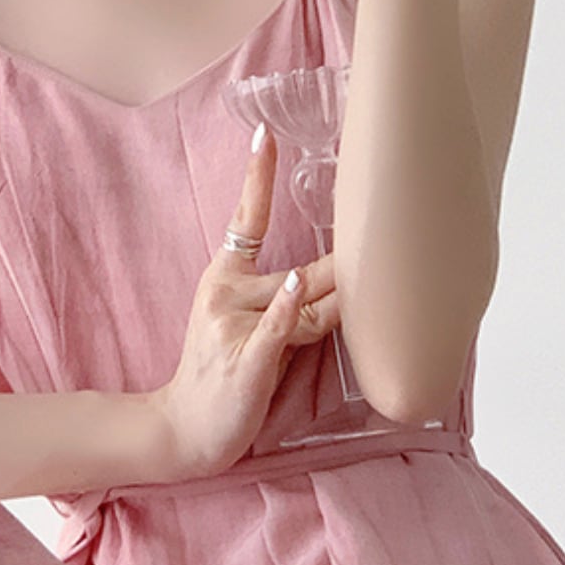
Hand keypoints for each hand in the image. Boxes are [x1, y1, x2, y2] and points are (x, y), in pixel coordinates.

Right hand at [158, 121, 339, 479]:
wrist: (183, 429)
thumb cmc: (222, 373)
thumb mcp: (245, 323)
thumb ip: (289, 297)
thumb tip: (345, 275)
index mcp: (224, 277)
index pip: (247, 219)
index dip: (257, 177)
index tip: (265, 135)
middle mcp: (226, 293)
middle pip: (305, 272)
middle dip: (345, 268)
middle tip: (381, 231)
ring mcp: (233, 324)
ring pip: (306, 304)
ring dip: (339, 309)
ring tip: (362, 302)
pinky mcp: (245, 358)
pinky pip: (276, 329)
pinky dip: (287, 310)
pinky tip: (294, 289)